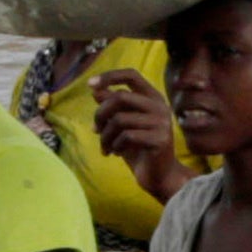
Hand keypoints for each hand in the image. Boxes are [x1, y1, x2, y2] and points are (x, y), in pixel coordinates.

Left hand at [88, 72, 190, 200]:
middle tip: (95, 130)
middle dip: (101, 114)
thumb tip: (95, 90)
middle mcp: (159, 106)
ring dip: (105, 136)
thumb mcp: (121, 125)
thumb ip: (112, 107)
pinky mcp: (160, 139)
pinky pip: (127, 136)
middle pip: (121, 97)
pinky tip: (116, 153)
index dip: (109, 76)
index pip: (131, 75)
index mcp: (152, 98)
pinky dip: (115, 146)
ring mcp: (162, 123)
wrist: (158, 176)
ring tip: (105, 147)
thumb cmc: (138, 149)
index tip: (90, 84)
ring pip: (120, 119)